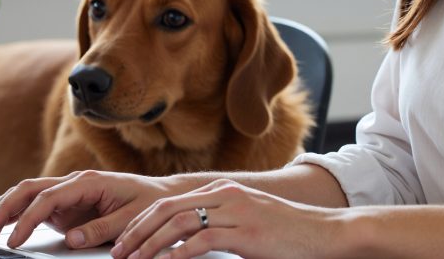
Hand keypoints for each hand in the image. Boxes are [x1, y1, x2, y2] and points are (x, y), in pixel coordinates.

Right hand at [0, 170, 173, 249]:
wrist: (161, 196)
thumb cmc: (148, 204)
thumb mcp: (130, 219)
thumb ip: (101, 228)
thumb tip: (71, 239)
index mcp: (88, 182)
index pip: (48, 198)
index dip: (28, 220)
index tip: (13, 242)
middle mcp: (74, 182)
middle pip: (29, 190)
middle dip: (3, 209)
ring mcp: (68, 192)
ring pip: (26, 194)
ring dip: (2, 209)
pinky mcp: (66, 204)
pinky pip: (34, 205)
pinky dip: (14, 213)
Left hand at [110, 179, 345, 258]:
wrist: (326, 233)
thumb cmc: (287, 235)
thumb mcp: (247, 225)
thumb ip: (218, 227)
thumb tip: (184, 246)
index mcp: (223, 190)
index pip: (170, 202)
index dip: (141, 221)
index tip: (123, 241)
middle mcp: (226, 194)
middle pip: (167, 208)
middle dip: (137, 231)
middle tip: (117, 252)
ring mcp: (236, 211)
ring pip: (179, 222)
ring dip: (150, 244)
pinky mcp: (247, 231)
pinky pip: (203, 239)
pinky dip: (179, 253)